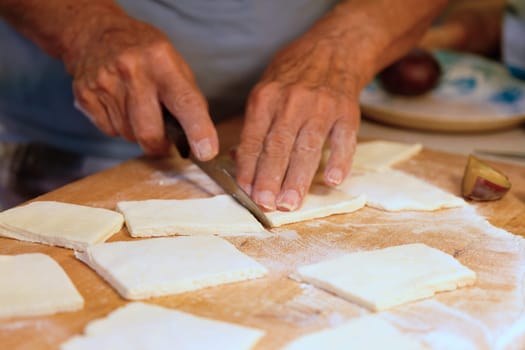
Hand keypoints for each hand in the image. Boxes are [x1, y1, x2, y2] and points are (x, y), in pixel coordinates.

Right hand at [68, 12, 217, 158]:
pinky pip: (110, 131)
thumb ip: (188, 100)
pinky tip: (119, 104)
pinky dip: (119, 126)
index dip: (198, 130)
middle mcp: (132, 70)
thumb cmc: (145, 54)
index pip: (185, 101)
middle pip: (149, 132)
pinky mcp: (85, 95)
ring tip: (136, 107)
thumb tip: (199, 140)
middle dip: (159, 145)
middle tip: (163, 139)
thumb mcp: (175, 65)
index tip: (206, 152)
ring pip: (129, 135)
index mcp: (161, 61)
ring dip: (138, 132)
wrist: (96, 34)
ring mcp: (104, 83)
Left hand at [236, 33, 372, 210]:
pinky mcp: (347, 112)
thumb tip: (239, 161)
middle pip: (278, 145)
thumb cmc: (293, 74)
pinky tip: (332, 180)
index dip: (249, 168)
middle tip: (266, 204)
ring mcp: (322, 107)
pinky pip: (343, 140)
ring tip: (290, 204)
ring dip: (298, 178)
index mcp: (266, 98)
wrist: (334, 49)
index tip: (247, 193)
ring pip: (307, 147)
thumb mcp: (266, 90)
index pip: (254, 139)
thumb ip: (254, 125)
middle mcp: (292, 102)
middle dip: (270, 177)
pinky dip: (339, 160)